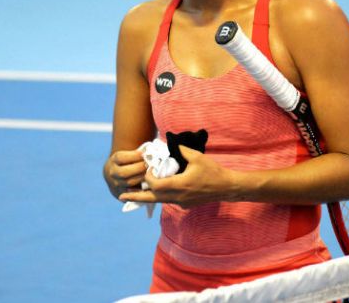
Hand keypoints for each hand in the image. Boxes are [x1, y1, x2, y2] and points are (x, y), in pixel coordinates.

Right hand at [105, 149, 147, 197]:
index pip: (121, 158)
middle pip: (124, 172)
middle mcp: (112, 173)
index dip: (134, 155)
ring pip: (128, 183)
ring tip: (151, 174)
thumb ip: (138, 154)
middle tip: (149, 165)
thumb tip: (150, 149)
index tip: (145, 153)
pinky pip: (131, 193)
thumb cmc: (127, 162)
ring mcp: (115, 184)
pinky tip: (148, 184)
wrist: (114, 175)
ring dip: (141, 178)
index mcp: (114, 161)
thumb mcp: (128, 155)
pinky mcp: (120, 193)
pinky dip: (140, 189)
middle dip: (139, 168)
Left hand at [118, 145, 236, 207]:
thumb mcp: (197, 157)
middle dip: (136, 197)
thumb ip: (181, 151)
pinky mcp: (185, 205)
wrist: (227, 187)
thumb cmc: (213, 171)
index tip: (149, 169)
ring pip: (159, 201)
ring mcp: (181, 203)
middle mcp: (178, 197)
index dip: (148, 178)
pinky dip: (160, 196)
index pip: (155, 185)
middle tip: (121, 195)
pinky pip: (169, 201)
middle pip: (152, 198)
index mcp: (179, 185)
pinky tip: (156, 191)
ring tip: (132, 197)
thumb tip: (170, 143)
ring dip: (147, 197)